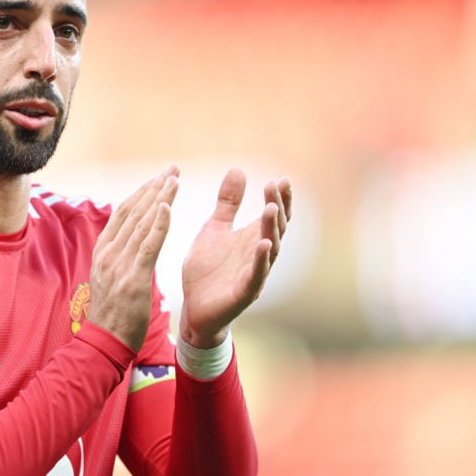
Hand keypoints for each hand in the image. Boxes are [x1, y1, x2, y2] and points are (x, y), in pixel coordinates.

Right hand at [87, 166, 178, 351]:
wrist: (104, 344)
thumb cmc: (112, 314)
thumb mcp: (109, 278)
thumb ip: (119, 256)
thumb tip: (129, 238)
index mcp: (103, 251)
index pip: (123, 213)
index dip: (142, 192)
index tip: (159, 176)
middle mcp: (108, 253)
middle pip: (133, 211)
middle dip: (154, 187)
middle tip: (172, 168)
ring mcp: (119, 265)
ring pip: (141, 223)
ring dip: (159, 197)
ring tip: (174, 178)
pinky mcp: (133, 279)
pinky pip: (147, 246)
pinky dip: (158, 224)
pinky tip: (168, 206)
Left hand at [179, 168, 291, 348]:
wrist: (193, 306)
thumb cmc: (207, 268)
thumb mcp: (214, 228)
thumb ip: (227, 203)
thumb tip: (239, 169)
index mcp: (252, 238)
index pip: (273, 216)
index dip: (280, 198)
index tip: (281, 179)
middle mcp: (258, 255)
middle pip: (275, 228)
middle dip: (277, 207)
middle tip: (275, 186)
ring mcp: (254, 274)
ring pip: (269, 250)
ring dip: (271, 229)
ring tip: (270, 208)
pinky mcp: (243, 292)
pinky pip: (256, 275)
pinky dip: (261, 260)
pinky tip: (263, 244)